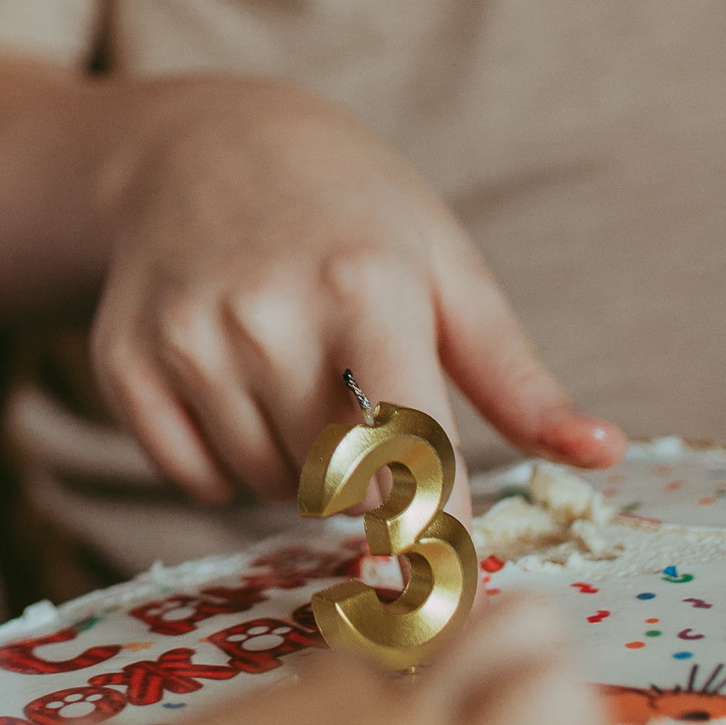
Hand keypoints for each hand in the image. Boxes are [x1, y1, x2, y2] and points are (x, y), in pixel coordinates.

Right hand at [86, 77, 622, 510]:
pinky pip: (191, 476)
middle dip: (366, 479)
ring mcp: (187, 336)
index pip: (407, 449)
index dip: (432, 521)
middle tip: (361, 410)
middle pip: (337, 482)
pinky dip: (223, 463)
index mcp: (364, 285)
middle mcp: (266, 312)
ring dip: (295, 471)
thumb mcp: (444, 266)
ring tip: (296, 382)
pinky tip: (234, 390)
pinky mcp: (125, 360)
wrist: (200, 145)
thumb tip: (600, 453)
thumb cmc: (348, 211)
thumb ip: (516, 375)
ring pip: (265, 486)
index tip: (447, 579)